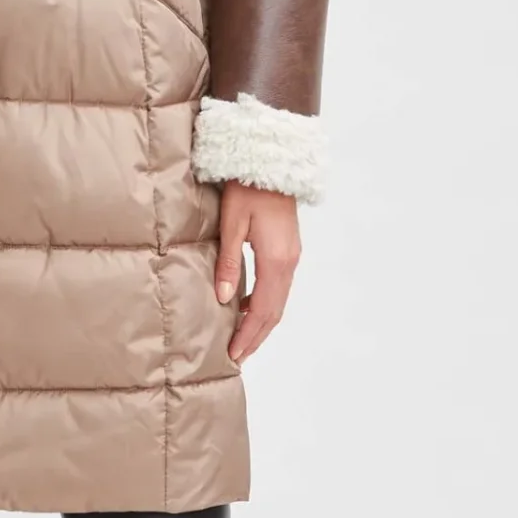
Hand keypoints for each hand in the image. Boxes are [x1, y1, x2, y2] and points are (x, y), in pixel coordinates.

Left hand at [213, 181, 301, 364]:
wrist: (272, 160)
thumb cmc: (248, 188)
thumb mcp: (233, 224)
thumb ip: (230, 263)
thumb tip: (226, 300)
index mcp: (276, 261)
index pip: (263, 310)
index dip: (249, 335)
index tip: (235, 355)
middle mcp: (289, 263)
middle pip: (275, 311)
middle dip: (256, 336)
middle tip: (238, 357)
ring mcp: (292, 256)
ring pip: (278, 300)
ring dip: (261, 322)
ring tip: (242, 339)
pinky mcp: (288, 249)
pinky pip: (278, 287)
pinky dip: (265, 304)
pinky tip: (247, 307)